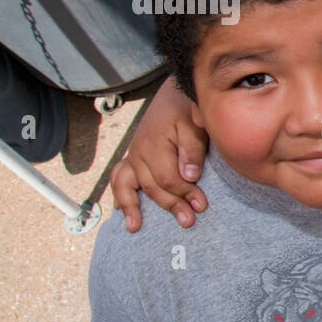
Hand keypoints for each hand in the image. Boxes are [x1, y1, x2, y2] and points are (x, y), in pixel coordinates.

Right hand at [108, 78, 208, 231]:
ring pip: (125, 184)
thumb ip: (192, 150)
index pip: (168, 178)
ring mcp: (133, 155)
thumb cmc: (187, 110)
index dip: (185, 193)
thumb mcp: (195, 125)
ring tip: (134, 227)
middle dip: (171, 205)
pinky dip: (120, 194)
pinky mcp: (133, 158)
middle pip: (152, 186)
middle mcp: (138, 152)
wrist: (174, 94)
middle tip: (188, 221)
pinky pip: (119, 178)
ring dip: (130, 206)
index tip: (201, 205)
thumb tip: (189, 176)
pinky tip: (122, 211)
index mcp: (153, 145)